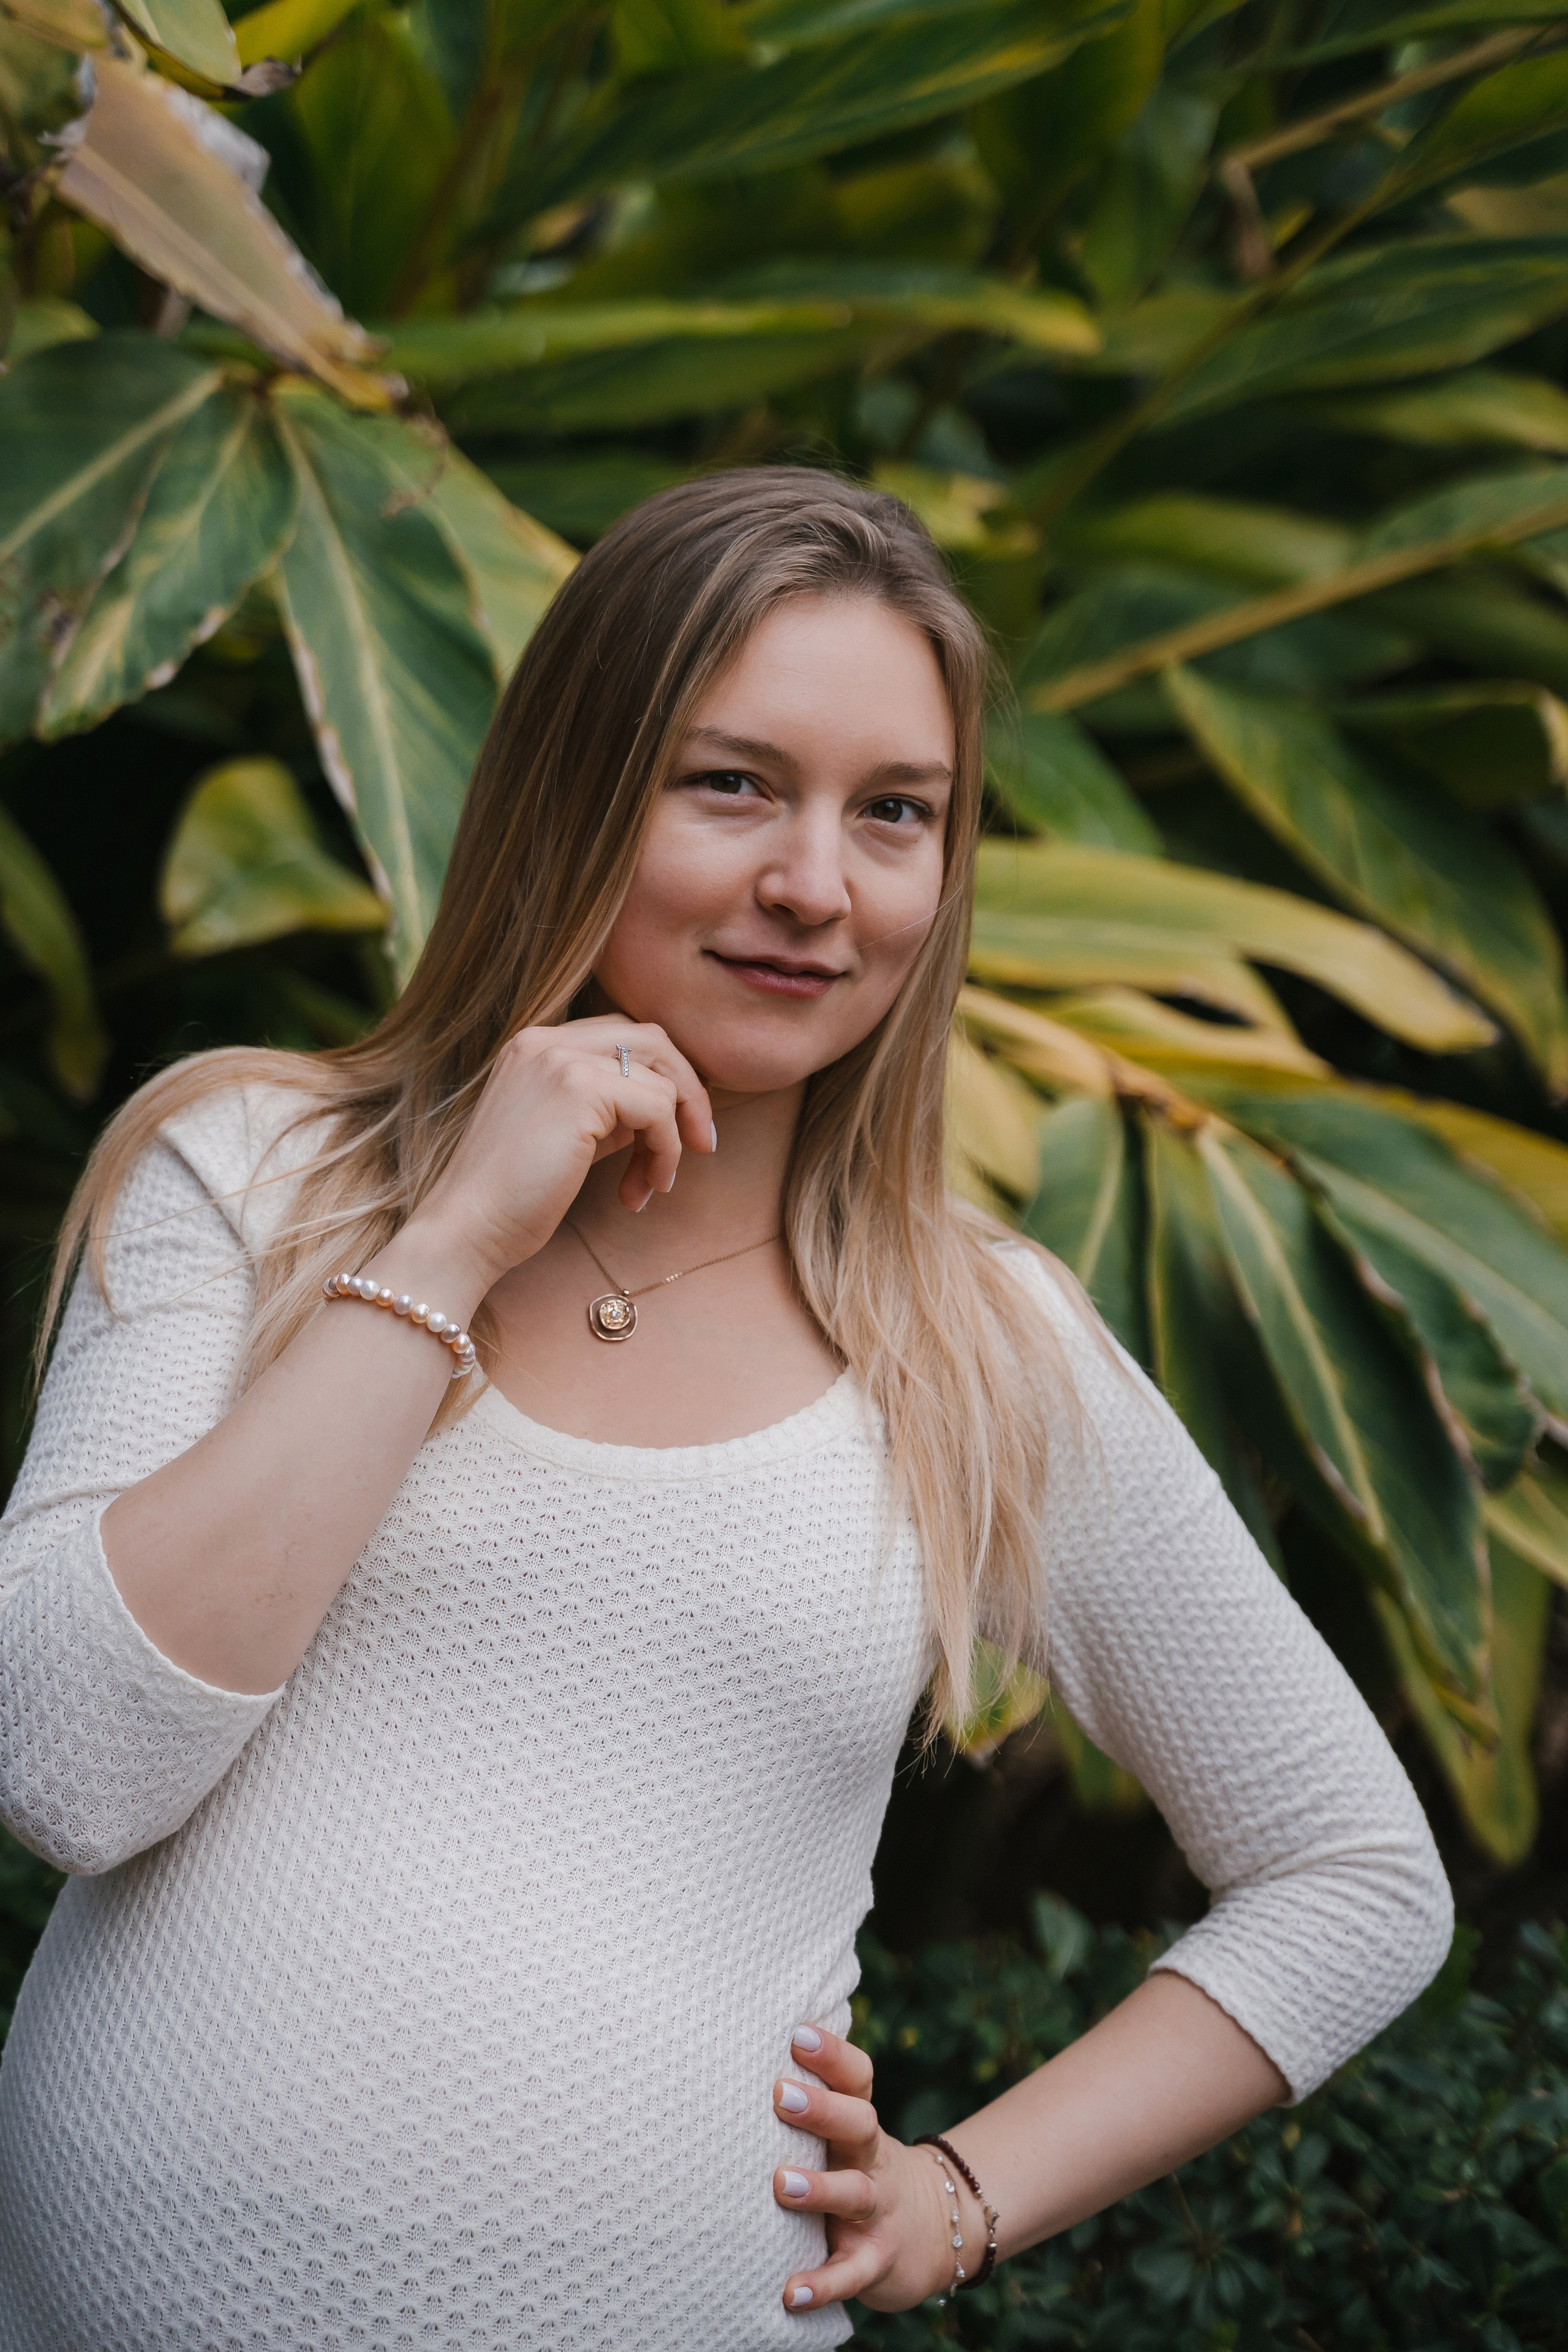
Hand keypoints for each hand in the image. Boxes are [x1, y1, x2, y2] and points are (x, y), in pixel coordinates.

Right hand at [399, 1016, 714, 1297]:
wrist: (467, 1229)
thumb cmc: (513, 1197)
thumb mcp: (567, 1136)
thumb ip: (609, 1109)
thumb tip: (669, 1104)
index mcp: (536, 1046)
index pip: (624, 1035)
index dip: (663, 1078)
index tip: (679, 1131)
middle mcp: (547, 1041)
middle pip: (653, 1039)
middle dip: (687, 1092)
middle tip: (700, 1145)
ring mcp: (561, 1059)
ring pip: (661, 1077)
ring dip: (673, 1137)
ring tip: (654, 1184)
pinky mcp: (580, 1089)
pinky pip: (658, 1108)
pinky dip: (664, 1151)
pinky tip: (641, 1191)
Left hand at [771, 2025, 957, 2314]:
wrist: (933, 2233)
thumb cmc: (861, 2169)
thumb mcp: (848, 2134)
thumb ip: (815, 2102)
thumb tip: (746, 2047)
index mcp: (860, 2125)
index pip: (856, 2079)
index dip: (833, 2055)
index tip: (797, 2033)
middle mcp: (872, 2161)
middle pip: (858, 2125)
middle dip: (822, 2109)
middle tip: (778, 2093)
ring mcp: (878, 2212)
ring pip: (856, 2194)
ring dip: (820, 2189)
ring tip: (780, 2184)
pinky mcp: (876, 2261)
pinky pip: (851, 2274)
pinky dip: (823, 2284)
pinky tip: (791, 2292)